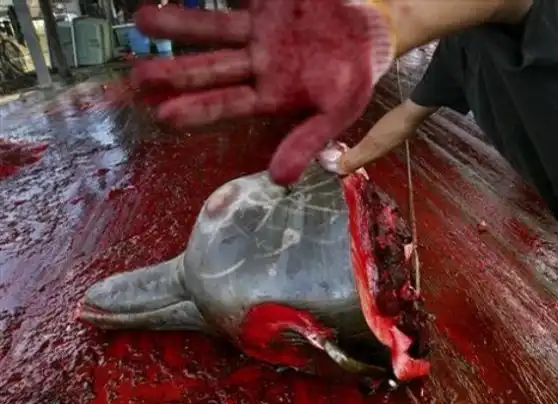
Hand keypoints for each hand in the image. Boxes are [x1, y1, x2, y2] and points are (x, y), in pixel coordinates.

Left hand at [131, 0, 395, 184]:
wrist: (372, 34)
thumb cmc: (353, 77)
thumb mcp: (337, 114)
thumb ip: (306, 143)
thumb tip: (280, 181)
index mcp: (269, 93)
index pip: (229, 103)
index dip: (199, 109)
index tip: (164, 116)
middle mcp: (256, 61)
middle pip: (211, 66)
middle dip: (176, 72)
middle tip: (137, 78)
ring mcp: (258, 27)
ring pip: (215, 26)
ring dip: (181, 23)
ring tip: (142, 21)